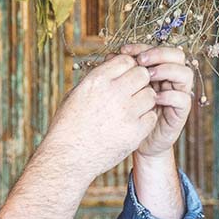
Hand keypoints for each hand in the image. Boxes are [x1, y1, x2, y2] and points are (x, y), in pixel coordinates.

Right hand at [40, 53, 157, 180]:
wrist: (67, 158)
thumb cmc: (68, 125)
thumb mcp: (77, 93)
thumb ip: (98, 79)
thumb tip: (113, 66)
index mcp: (97, 80)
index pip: (126, 60)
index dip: (128, 67)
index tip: (125, 76)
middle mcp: (114, 93)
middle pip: (143, 74)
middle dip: (139, 81)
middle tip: (132, 92)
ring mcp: (126, 113)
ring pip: (150, 95)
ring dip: (144, 100)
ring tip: (132, 108)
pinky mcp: (135, 133)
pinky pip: (151, 117)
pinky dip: (145, 119)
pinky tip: (133, 123)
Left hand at [120, 44, 193, 158]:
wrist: (137, 142)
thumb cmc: (129, 113)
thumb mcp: (123, 89)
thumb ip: (120, 72)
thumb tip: (110, 55)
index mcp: (159, 70)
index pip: (159, 48)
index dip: (143, 46)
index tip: (124, 51)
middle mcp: (172, 79)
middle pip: (178, 55)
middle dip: (159, 54)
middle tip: (141, 61)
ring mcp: (179, 95)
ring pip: (185, 73)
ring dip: (167, 71)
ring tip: (148, 77)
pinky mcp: (181, 113)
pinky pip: (184, 98)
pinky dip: (170, 95)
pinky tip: (154, 97)